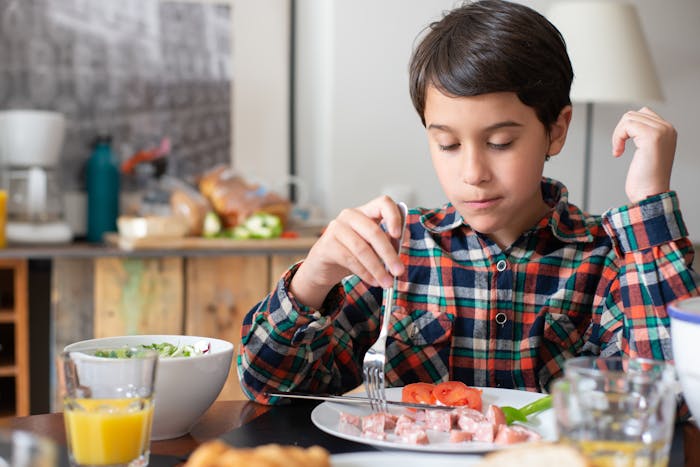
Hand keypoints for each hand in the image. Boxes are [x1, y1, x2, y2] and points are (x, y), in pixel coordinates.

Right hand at [289, 196, 405, 308]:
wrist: (323, 267)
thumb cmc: (351, 253)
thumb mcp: (372, 246)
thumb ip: (388, 241)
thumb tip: (405, 238)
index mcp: (365, 212)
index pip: (383, 203)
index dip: (393, 216)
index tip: (399, 235)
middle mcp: (350, 216)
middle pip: (374, 231)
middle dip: (389, 254)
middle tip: (399, 271)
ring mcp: (336, 228)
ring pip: (362, 249)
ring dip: (378, 269)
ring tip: (387, 282)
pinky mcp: (327, 244)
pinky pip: (350, 259)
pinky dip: (365, 273)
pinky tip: (373, 281)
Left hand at [611, 107, 676, 202]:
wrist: (650, 194)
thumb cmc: (646, 179)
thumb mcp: (646, 152)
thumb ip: (643, 136)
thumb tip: (629, 123)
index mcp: (668, 132)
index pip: (643, 114)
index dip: (627, 129)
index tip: (622, 146)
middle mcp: (667, 129)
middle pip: (634, 114)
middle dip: (621, 130)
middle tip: (618, 149)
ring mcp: (661, 131)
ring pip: (629, 118)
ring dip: (618, 134)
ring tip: (618, 150)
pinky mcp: (652, 137)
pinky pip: (627, 125)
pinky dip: (617, 137)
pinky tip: (618, 152)